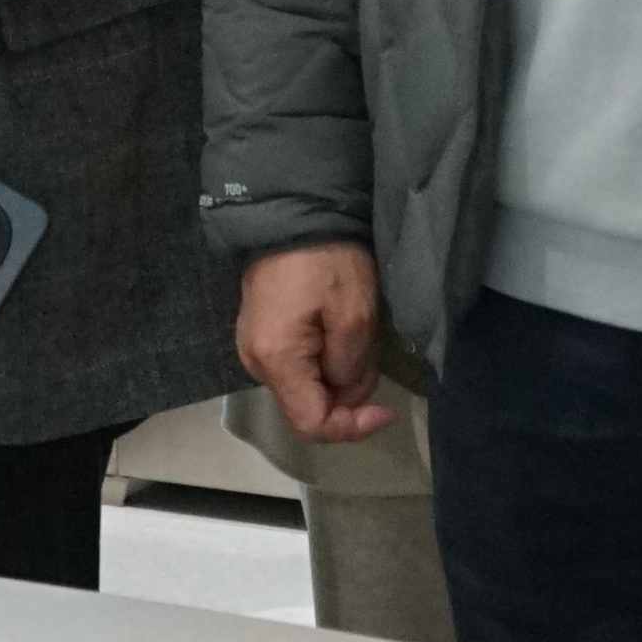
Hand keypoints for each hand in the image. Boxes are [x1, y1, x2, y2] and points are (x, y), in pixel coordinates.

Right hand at [232, 242, 394, 444]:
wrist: (293, 213)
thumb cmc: (326, 260)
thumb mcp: (355, 315)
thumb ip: (351, 368)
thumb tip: (345, 391)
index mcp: (277, 361)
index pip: (312, 424)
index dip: (352, 428)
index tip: (386, 411)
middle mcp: (256, 363)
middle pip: (309, 408)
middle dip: (349, 394)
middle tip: (373, 353)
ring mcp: (255, 349)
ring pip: (307, 388)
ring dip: (340, 375)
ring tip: (358, 334)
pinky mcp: (262, 335)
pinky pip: (299, 367)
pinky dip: (326, 361)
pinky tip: (341, 333)